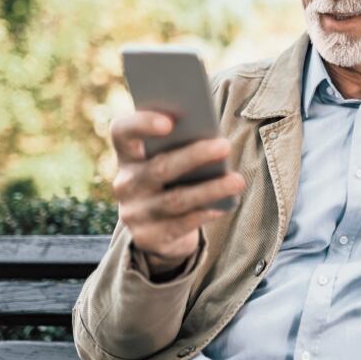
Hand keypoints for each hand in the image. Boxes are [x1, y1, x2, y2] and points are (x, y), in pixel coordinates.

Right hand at [110, 111, 244, 273]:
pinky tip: (223, 206)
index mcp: (128, 155)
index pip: (122, 132)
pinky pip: (180, 225)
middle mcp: (126, 183)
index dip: (142, 124)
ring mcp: (134, 213)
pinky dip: (204, 214)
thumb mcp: (172, 159)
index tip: (169, 122)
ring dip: (210, 189)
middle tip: (225, 145)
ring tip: (237, 180)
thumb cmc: (175, 180)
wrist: (161, 230)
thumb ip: (183, 144)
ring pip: (176, 199)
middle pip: (159, 167)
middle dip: (195, 155)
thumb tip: (213, 137)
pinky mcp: (148, 237)